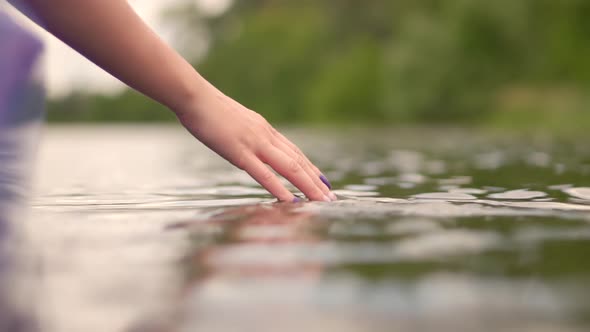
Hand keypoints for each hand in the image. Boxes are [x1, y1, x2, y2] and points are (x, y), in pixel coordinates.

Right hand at [175, 87, 335, 201]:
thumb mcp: (235, 122)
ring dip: (308, 186)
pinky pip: (264, 174)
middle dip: (316, 181)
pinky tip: (292, 201)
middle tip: (332, 197)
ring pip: (289, 168)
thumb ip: (248, 134)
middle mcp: (266, 136)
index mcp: (264, 130)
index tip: (323, 181)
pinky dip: (280, 189)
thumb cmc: (208, 109)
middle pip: (298, 161)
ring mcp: (254, 143)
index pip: (295, 152)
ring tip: (322, 202)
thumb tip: (251, 148)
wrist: (194, 96)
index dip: (311, 168)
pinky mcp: (239, 152)